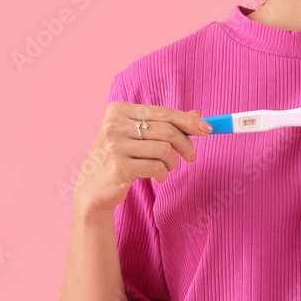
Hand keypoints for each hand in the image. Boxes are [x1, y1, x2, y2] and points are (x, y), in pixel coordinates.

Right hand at [72, 102, 212, 217]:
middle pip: (167, 130)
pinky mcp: (118, 167)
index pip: (163, 112)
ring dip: (172, 162)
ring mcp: (114, 146)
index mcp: (118, 110)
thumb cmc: (120, 158)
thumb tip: (197, 115)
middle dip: (185, 144)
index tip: (207, 129)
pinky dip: (163, 173)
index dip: (188, 120)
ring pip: (164, 149)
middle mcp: (114, 125)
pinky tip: (157, 176)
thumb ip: (163, 124)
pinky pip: (156, 167)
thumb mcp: (137, 136)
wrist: (93, 190)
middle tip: (192, 157)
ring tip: (166, 168)